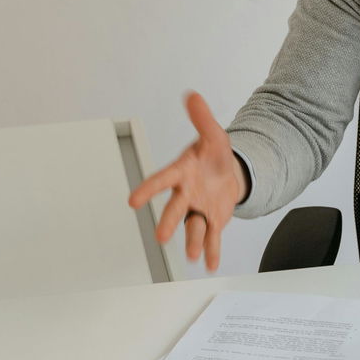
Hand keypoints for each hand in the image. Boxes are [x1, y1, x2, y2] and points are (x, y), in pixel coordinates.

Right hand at [128, 92, 247, 271]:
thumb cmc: (213, 156)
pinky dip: (212, 252)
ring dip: (194, 241)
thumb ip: (203, 118)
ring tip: (194, 255)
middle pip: (175, 209)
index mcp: (181, 173)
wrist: (227, 174)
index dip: (148, 189)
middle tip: (161, 236)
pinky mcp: (212, 221)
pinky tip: (211, 265)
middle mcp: (185, 195)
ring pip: (193, 227)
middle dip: (168, 223)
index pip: (162, 180)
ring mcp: (197, 210)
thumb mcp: (214, 135)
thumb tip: (193, 95)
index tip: (132, 200)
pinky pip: (212, 238)